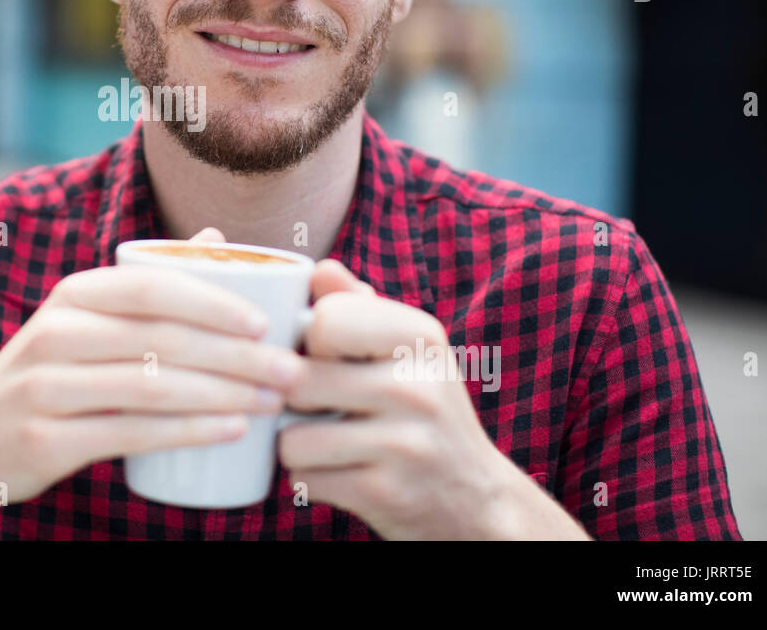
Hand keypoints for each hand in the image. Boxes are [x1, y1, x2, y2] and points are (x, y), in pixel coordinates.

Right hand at [0, 227, 304, 528]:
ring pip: (151, 386)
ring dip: (224, 394)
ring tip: (273, 402)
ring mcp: (45, 388)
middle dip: (238, 355)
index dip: (215, 301)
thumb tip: (218, 236)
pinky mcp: (45, 439)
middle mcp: (55, 334)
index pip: (153, 287)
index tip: (268, 321)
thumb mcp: (83, 320)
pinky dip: (186, 431)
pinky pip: (130, 433)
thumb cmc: (51, 377)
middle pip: (162, 338)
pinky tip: (230, 431)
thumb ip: (148, 283)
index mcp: (72, 296)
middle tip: (291, 371)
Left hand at [277, 260, 590, 539]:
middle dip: (293, 398)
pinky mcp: (387, 494)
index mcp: (420, 336)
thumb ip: (358, 306)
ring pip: (292, 438)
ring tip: (330, 441)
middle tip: (320, 407)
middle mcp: (418, 387)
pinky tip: (342, 472)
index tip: (330, 358)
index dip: (311, 342)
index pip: (325, 319)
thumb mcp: (405, 349)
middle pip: (298, 379)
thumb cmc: (421, 409)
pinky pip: (306, 478)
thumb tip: (319, 269)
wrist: (474, 497)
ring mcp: (406, 444)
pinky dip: (312, 478)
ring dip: (297, 444)